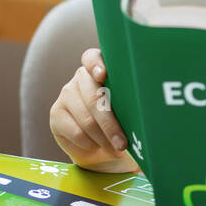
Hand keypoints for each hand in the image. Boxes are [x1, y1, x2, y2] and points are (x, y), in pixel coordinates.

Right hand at [48, 48, 137, 172]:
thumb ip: (134, 103)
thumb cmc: (124, 123)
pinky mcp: (56, 113)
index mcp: (103, 69)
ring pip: (86, 118)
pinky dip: (91, 144)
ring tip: (116, 148)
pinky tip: (98, 146)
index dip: (96, 65)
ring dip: (103, 138)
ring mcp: (66, 94)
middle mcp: (82, 78)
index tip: (103, 75)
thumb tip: (149, 108)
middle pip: (94, 98)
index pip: (92, 57)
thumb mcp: (132, 111)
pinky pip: (75, 131)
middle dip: (111, 124)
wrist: (103, 147)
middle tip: (123, 143)